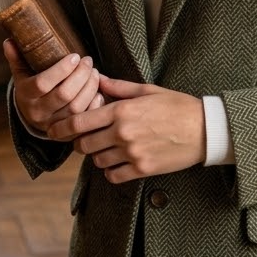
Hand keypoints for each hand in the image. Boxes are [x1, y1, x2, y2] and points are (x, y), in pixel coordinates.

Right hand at [3, 39, 104, 134]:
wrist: (33, 116)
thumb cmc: (31, 88)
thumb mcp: (22, 74)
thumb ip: (16, 57)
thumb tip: (9, 41)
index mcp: (26, 96)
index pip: (43, 83)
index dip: (62, 69)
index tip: (75, 56)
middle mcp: (39, 112)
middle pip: (64, 95)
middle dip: (80, 75)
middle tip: (88, 61)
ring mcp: (54, 124)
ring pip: (76, 107)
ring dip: (90, 87)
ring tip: (94, 72)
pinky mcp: (68, 132)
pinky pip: (85, 118)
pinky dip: (95, 103)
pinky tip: (98, 90)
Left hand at [55, 75, 205, 183]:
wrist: (204, 129)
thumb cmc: (177, 105)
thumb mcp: (148, 90)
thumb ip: (119, 88)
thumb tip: (98, 80)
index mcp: (122, 110)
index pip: (80, 121)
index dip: (61, 128)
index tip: (53, 131)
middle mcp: (123, 132)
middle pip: (84, 144)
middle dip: (80, 143)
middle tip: (84, 140)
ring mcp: (132, 152)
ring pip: (98, 161)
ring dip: (98, 156)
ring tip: (107, 148)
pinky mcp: (142, 169)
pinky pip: (114, 176)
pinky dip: (111, 171)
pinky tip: (118, 163)